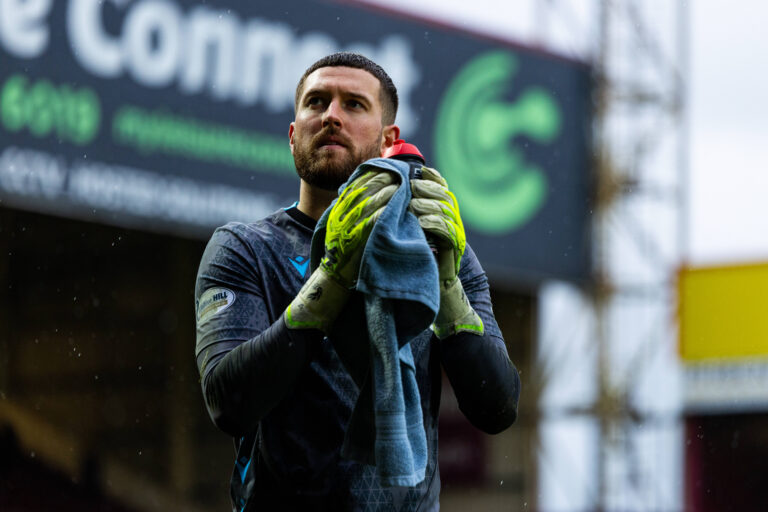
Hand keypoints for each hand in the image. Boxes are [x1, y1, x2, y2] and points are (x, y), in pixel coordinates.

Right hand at [321, 171, 397, 286]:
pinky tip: (395, 206)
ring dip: (386, 193)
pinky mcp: (356, 239)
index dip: (370, 176)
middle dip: (381, 181)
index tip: (384, 169)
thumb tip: (368, 188)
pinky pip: (372, 220)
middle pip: (363, 190)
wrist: (335, 274)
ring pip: (368, 203)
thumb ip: (351, 208)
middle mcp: (340, 216)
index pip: (354, 186)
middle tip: (397, 176)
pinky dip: (384, 211)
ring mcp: (347, 227)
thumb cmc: (343, 248)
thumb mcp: (341, 224)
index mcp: (337, 210)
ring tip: (400, 188)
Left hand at [409, 167, 483, 337]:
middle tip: (411, 186)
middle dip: (428, 189)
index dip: (432, 177)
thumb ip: (404, 209)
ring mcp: (456, 232)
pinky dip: (434, 223)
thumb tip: (388, 189)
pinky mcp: (455, 248)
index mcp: (441, 210)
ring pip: (447, 211)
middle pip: (445, 195)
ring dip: (429, 205)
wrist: (430, 286)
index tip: (417, 171)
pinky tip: (420, 222)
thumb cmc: (414, 255)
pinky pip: (448, 231)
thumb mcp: (408, 227)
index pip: (441, 186)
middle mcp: (452, 218)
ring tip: (412, 204)